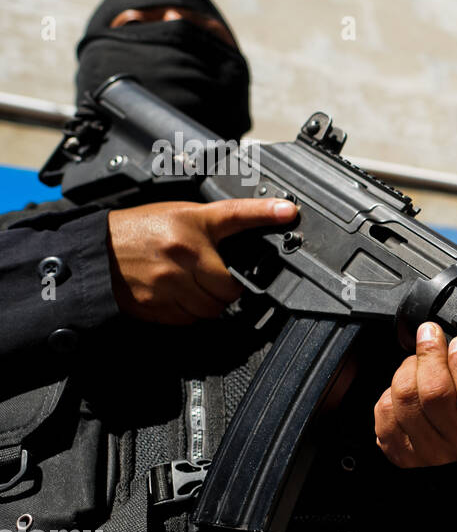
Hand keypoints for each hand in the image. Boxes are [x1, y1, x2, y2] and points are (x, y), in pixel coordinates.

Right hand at [107, 198, 297, 323]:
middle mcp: (183, 251)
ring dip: (208, 303)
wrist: (94, 251)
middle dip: (226, 287)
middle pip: (230, 287)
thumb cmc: (138, 231)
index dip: (265, 214)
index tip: (288, 212)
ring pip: (211, 308)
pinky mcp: (156, 304)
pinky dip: (188, 312)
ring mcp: (169, 281)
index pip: (235, 215)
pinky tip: (175, 295)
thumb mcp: (177, 215)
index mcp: (191, 223)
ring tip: (190, 285)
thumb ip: (211, 227)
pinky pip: (189, 319)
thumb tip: (247, 236)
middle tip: (213, 278)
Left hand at [374, 322, 456, 466]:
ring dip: (408, 369)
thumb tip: (442, 335)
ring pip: (405, 398)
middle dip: (429, 355)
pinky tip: (407, 389)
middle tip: (430, 336)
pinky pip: (385, 411)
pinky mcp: (404, 454)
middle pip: (434, 394)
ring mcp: (433, 453)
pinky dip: (389, 392)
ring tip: (418, 364)